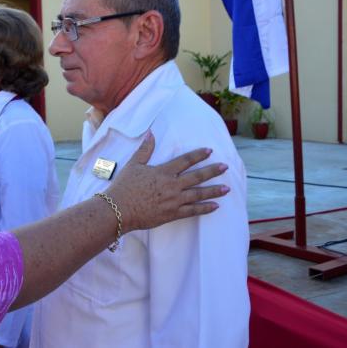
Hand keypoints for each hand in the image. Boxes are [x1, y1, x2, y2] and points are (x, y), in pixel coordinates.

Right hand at [107, 132, 227, 231]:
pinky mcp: (172, 214)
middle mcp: (172, 185)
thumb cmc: (125, 187)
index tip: (210, 151)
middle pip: (197, 176)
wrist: (119, 209)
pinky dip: (204, 208)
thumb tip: (151, 133)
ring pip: (198, 194)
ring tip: (227, 188)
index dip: (199, 155)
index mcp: (163, 171)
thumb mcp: (134, 165)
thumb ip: (145, 149)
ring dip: (214, 191)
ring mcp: (174, 200)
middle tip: (225, 167)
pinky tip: (215, 206)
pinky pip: (192, 211)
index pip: (185, 160)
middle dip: (212, 171)